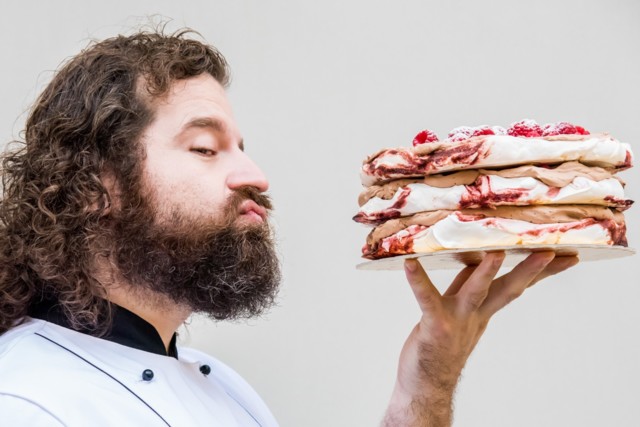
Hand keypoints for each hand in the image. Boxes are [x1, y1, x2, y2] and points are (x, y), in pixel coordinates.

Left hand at [382, 251, 577, 425]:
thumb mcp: (460, 311)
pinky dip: (418, 280)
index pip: (516, 286)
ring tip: (497, 252)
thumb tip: (479, 259)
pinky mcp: (434, 324)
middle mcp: (475, 314)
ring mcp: (457, 320)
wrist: (426, 384)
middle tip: (552, 251)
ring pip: (476, 291)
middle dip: (531, 270)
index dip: (541, 271)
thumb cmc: (440, 344)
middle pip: (508, 288)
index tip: (566, 254)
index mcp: (483, 311)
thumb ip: (469, 285)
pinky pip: (426, 298)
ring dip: (487, 271)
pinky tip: (410, 263)